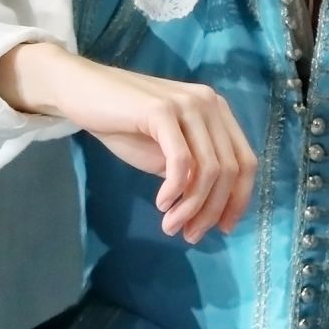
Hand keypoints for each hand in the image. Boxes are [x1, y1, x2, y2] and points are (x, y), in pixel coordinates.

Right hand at [0, 43, 256, 241]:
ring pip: (209, 169)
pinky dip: (175, 189)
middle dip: (212, 210)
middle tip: (190, 235)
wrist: (82, 92)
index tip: (222, 229)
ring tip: (170, 226)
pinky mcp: (163, 111)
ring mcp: (188, 104)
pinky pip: (181, 161)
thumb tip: (210, 211)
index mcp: (217, 112)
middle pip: (230, 169)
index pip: (246, 161)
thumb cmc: (123, 123)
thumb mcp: (165, 152)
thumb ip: (191, 172)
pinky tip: (161, 203)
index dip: (239, 200)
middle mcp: (210, 104)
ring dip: (192, 207)